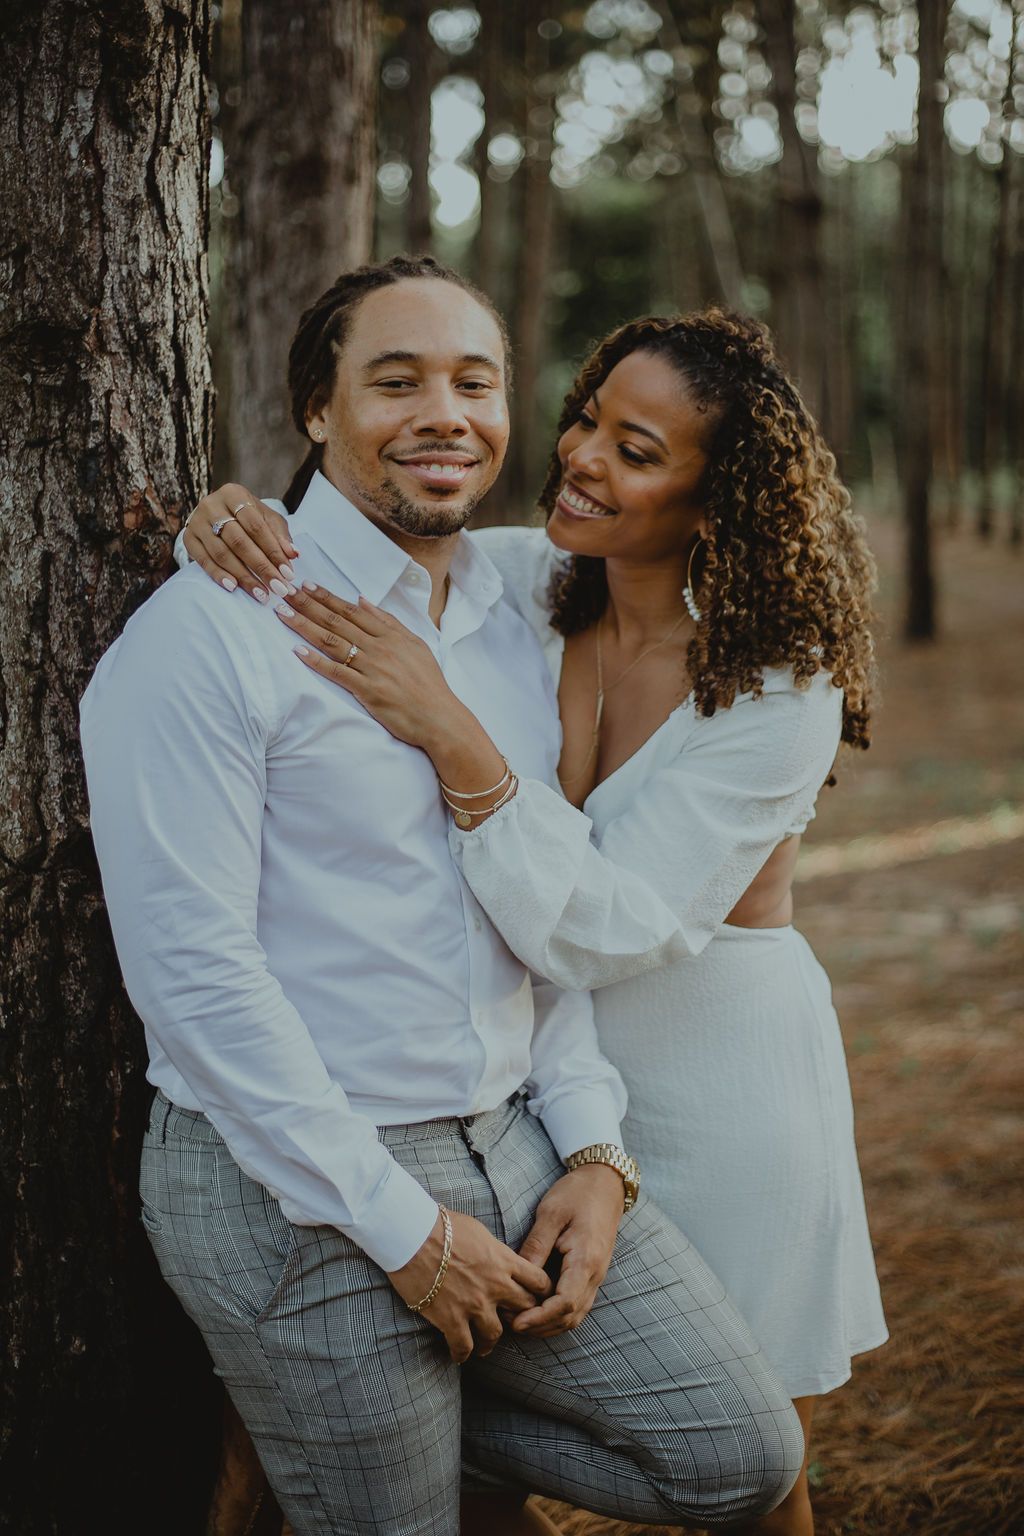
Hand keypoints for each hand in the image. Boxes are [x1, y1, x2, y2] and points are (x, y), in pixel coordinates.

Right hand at [183, 484, 298, 600]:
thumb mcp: (267, 519)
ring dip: (243, 576)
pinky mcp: (188, 538)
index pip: (256, 525)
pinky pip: (203, 561)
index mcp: (234, 494)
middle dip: (261, 567)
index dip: (273, 550)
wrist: (217, 515)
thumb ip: (280, 535)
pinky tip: (234, 587)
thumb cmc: (248, 517)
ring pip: (221, 553)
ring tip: (261, 593)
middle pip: (239, 541)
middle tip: (277, 588)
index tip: (288, 573)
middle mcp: (212, 505)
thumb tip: (293, 554)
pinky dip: (219, 575)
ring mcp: (197, 522)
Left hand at [274, 582, 469, 749]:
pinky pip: (337, 672)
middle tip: (285, 591)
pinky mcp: (368, 691)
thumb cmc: (428, 683)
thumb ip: (389, 622)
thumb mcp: (415, 645)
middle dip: (308, 604)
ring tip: (283, 613)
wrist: (440, 717)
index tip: (306, 585)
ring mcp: (373, 669)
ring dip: (305, 626)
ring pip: (332, 642)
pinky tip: (297, 651)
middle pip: (337, 621)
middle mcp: (380, 648)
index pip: (352, 611)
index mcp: (390, 636)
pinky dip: (316, 661)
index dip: (327, 597)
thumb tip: (363, 601)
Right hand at [387, 1208, 552, 1362]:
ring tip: (484, 1346)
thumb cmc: (441, 1225)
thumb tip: (496, 1257)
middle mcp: (495, 1285)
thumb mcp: (478, 1231)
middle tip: (510, 1322)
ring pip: (495, 1335)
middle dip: (519, 1317)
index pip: (539, 1282)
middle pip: (524, 1310)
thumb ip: (493, 1251)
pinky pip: (464, 1346)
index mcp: (504, 1260)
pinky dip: (462, 1354)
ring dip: (490, 1342)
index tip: (534, 1298)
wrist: (412, 1235)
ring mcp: (475, 1304)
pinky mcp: (452, 1319)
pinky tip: (459, 1355)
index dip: (540, 1292)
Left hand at [510, 1165, 623, 1338]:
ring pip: (574, 1316)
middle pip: (570, 1317)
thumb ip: (536, 1246)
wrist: (606, 1184)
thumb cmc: (577, 1193)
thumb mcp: (551, 1213)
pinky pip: (576, 1305)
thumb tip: (518, 1276)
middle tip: (510, 1325)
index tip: (516, 1323)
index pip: (564, 1303)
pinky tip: (535, 1310)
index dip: (539, 1317)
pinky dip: (557, 1314)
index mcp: (585, 1260)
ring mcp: (595, 1276)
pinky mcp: (591, 1274)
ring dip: (548, 1325)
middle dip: (540, 1327)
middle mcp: (594, 1274)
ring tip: (519, 1322)